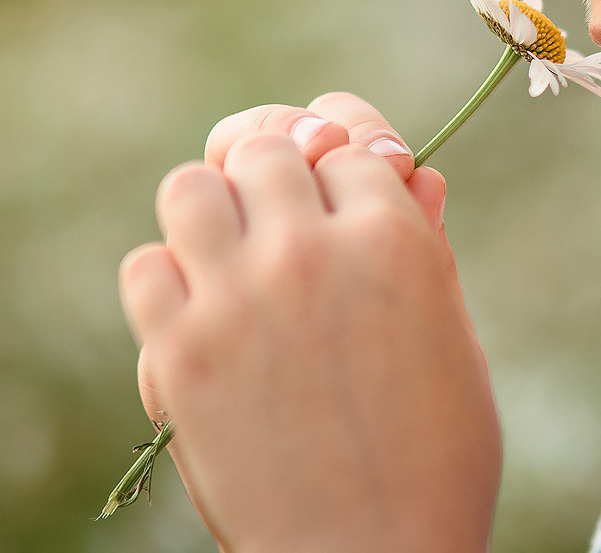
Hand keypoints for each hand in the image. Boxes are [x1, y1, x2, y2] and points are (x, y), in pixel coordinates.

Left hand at [120, 99, 498, 552]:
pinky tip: (196, 315)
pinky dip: (164, 283)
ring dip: (209, 212)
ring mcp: (239, 299)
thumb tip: (410, 172)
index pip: (349, 141)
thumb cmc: (435, 459)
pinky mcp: (179, 355)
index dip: (344, 165)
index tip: (339, 194)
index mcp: (395, 239)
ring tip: (228, 255)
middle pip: (265, 149)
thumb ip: (427, 248)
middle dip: (275, 179)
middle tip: (280, 227)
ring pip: (189, 186)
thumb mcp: (457, 341)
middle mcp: (313, 251)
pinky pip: (143, 267)